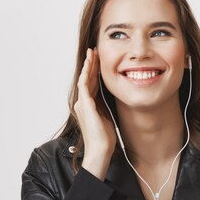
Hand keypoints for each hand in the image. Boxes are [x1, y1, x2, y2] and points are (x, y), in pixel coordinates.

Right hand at [74, 47, 116, 179]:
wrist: (100, 149)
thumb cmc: (105, 138)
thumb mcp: (108, 117)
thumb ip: (107, 106)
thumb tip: (116, 98)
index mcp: (89, 105)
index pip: (91, 83)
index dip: (95, 71)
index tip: (99, 60)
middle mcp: (83, 103)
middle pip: (87, 78)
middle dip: (91, 64)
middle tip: (94, 51)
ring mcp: (82, 103)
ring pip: (84, 79)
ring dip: (88, 65)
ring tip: (92, 53)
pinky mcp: (85, 105)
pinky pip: (84, 85)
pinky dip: (86, 74)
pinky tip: (90, 65)